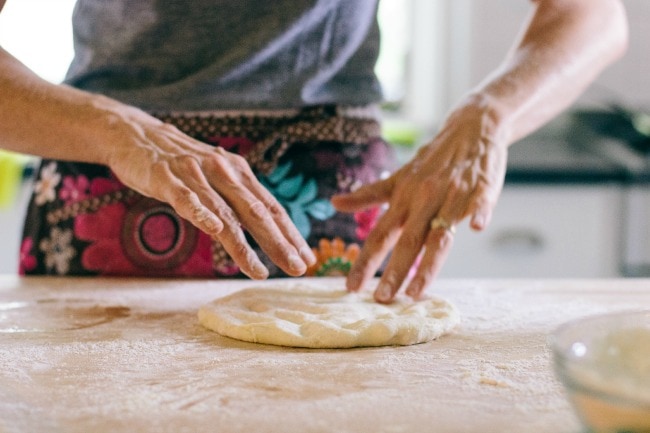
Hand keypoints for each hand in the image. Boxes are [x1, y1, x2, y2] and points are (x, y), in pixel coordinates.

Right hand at [97, 100, 314, 278]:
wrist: (136, 134)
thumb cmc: (182, 163)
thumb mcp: (217, 177)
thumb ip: (237, 200)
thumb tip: (266, 229)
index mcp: (239, 173)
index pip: (271, 207)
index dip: (291, 234)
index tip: (308, 259)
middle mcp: (223, 171)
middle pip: (256, 212)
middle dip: (280, 243)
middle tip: (298, 269)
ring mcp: (195, 174)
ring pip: (224, 213)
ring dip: (244, 244)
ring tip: (259, 271)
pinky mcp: (166, 178)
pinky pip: (186, 199)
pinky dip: (202, 213)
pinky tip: (215, 230)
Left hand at [332, 97, 507, 301]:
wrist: (470, 128)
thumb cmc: (432, 160)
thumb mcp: (399, 177)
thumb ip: (369, 194)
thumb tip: (334, 203)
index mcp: (404, 199)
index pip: (380, 235)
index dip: (365, 261)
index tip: (351, 287)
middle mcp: (425, 199)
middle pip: (407, 241)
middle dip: (393, 272)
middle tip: (381, 299)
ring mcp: (453, 194)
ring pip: (440, 234)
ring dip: (428, 264)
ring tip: (416, 292)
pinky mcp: (481, 188)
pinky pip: (480, 202)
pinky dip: (479, 213)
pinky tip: (477, 228)